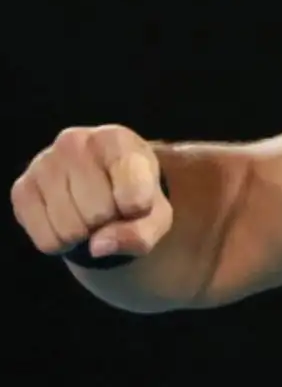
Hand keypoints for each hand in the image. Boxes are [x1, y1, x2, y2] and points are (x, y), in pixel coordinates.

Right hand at [11, 126, 171, 261]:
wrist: (103, 186)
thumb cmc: (135, 197)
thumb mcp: (155, 215)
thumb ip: (140, 233)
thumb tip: (97, 246)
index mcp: (116, 140)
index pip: (132, 194)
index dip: (138, 211)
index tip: (139, 202)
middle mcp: (75, 142)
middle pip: (98, 214)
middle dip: (109, 223)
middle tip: (110, 208)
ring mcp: (44, 164)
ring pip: (70, 229)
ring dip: (84, 234)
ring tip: (89, 213)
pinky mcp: (22, 189)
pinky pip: (47, 239)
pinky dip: (62, 243)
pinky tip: (68, 220)